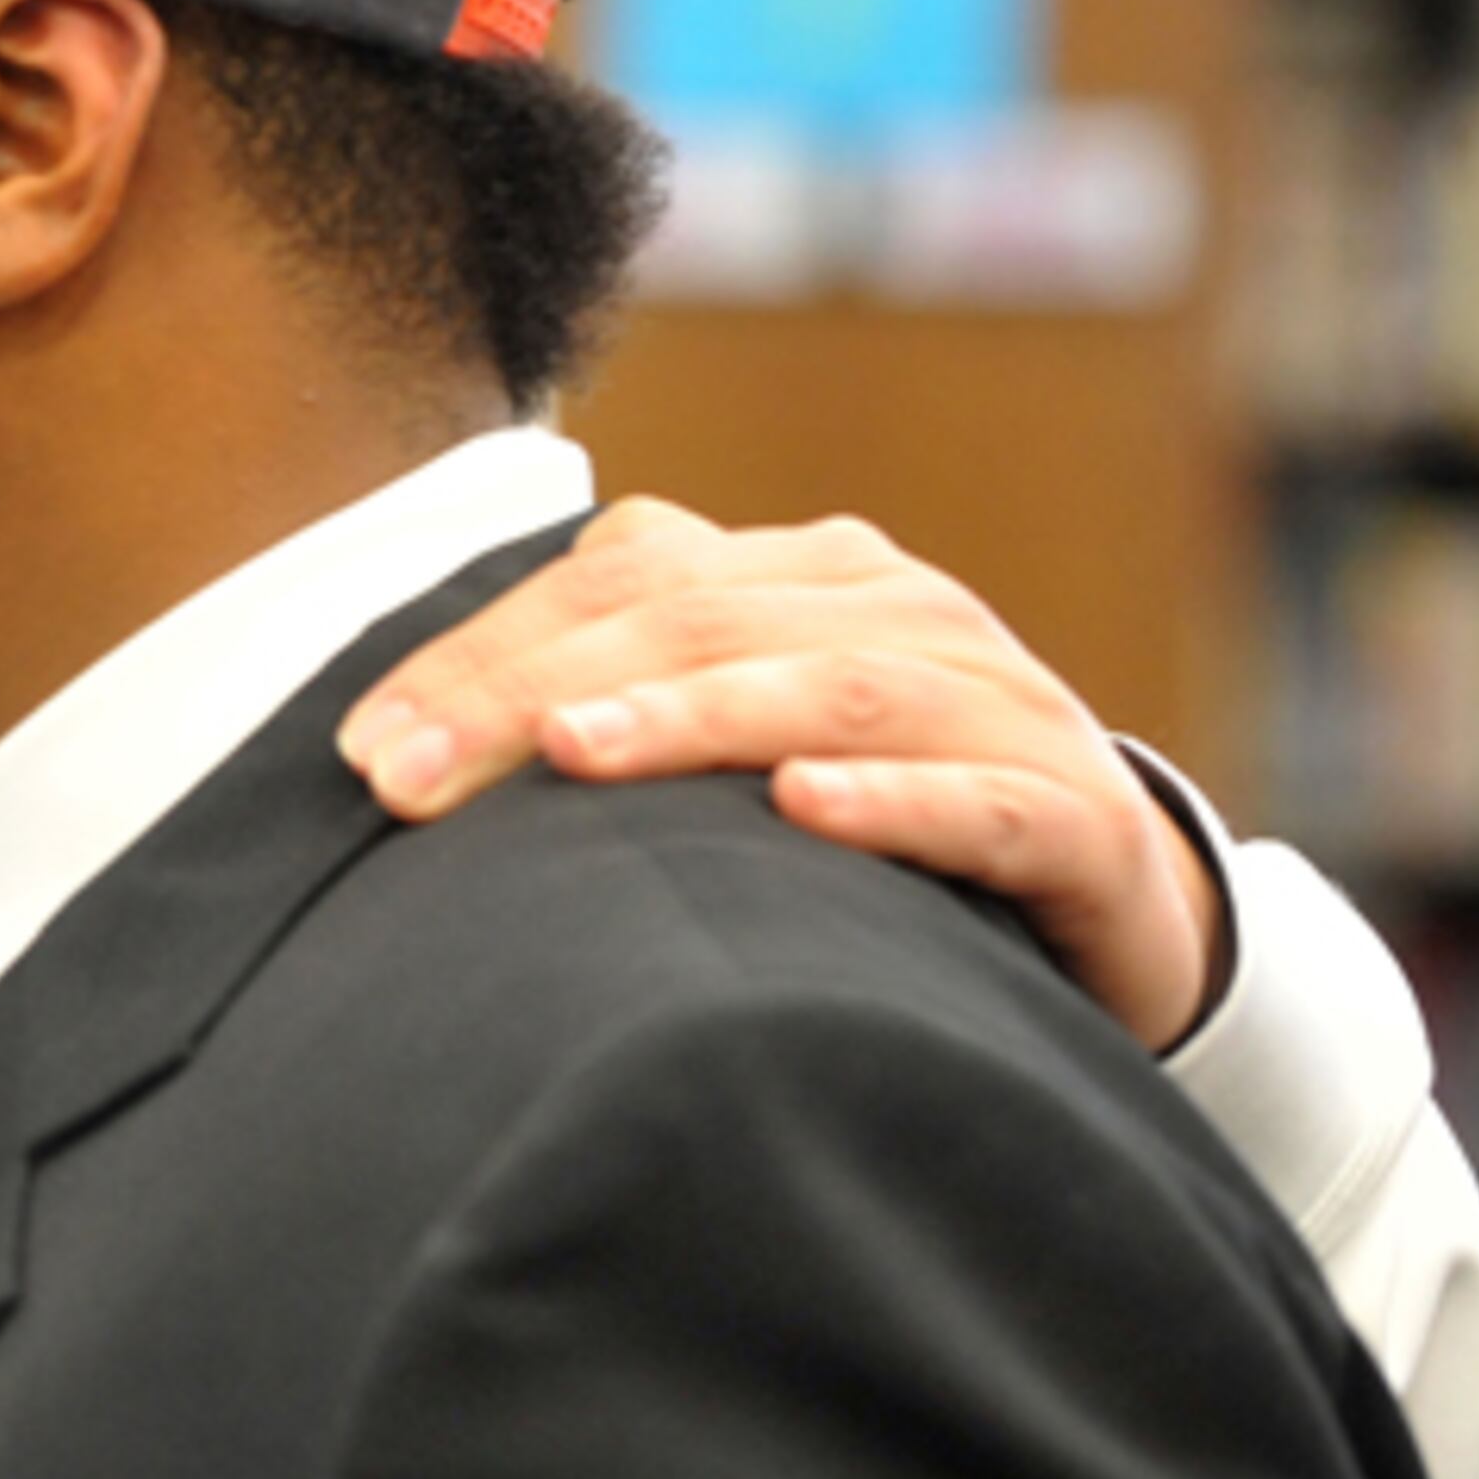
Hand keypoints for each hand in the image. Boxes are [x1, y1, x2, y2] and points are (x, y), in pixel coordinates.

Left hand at [338, 499, 1226, 1051]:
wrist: (1116, 903)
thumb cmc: (876, 819)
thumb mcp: (741, 747)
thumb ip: (609, 719)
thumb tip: (399, 761)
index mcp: (802, 575)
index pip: (619, 575)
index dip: (482, 654)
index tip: (362, 750)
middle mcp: (899, 612)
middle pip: (695, 620)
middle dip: (535, 692)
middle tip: (411, 778)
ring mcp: (999, 704)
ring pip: (830, 685)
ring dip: (694, 716)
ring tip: (574, 751)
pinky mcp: (1077, 819)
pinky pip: (983, 799)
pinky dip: (892, 796)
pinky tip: (804, 808)